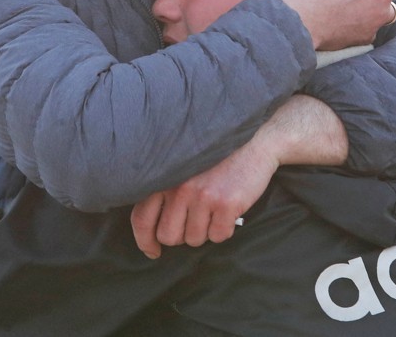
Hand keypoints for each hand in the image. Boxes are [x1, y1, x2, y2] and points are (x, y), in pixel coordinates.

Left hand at [130, 136, 278, 258]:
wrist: (253, 144)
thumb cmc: (217, 160)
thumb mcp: (183, 169)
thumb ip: (166, 192)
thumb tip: (155, 231)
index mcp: (165, 178)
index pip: (142, 218)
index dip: (145, 241)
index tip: (153, 251)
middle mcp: (179, 187)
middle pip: (168, 236)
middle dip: (182, 236)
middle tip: (196, 222)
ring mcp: (202, 196)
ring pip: (194, 239)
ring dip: (205, 231)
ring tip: (215, 210)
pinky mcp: (225, 203)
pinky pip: (218, 236)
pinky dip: (224, 229)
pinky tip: (229, 211)